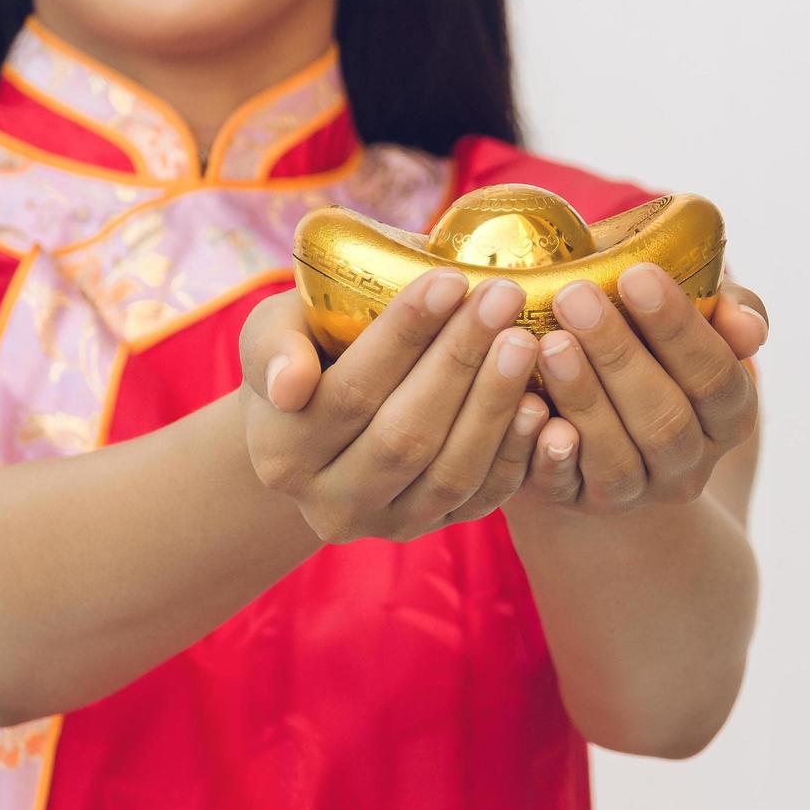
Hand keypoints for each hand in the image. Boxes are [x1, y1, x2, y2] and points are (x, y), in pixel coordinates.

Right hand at [239, 271, 548, 542]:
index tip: (449, 279)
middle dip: (459, 362)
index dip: (403, 336)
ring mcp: (383, 525)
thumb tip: (291, 384)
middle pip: (405, 435)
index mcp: (281, 452)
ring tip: (525, 340)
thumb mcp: (270, 335)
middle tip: (502, 298)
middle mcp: (328, 504)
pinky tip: (539, 403)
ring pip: (449, 473)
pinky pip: (481, 499)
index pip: (350, 391)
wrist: (316, 427)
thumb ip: (273, 348)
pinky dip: (515, 454)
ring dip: (493, 405)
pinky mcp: (430, 530)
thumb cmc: (302, 356)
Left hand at [515, 265, 766, 513]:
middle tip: (575, 296)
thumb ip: (729, 310)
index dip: (678, 328)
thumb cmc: (653, 349)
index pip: (715, 376)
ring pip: (614, 457)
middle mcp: (688, 462)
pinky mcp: (578, 501)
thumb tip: (747, 326)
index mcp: (729, 415)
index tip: (637, 275)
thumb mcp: (699, 323)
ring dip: (583, 398)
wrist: (604, 419)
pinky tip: (529, 408)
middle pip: (663, 419)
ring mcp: (635, 490)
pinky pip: (563, 486)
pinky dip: (547, 452)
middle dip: (618, 355)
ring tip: (549, 342)